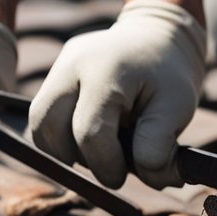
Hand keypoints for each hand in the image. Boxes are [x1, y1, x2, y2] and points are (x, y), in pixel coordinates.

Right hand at [29, 0, 205, 188]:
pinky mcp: (55, 73)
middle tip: (104, 165)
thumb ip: (161, 147)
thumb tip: (148, 179)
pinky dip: (60, 137)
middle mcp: (73, 63)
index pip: (90, 133)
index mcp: (106, 70)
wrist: (157, 36)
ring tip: (96, 152)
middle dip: (74, 159)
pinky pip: (44, 115)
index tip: (121, 177)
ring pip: (39, 123)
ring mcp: (59, 66)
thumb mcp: (177, 108)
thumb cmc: (169, 76)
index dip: (105, 166)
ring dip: (62, 150)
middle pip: (48, 125)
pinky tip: (87, 140)